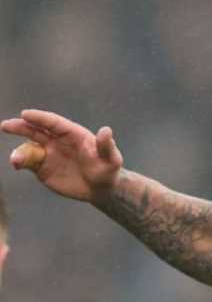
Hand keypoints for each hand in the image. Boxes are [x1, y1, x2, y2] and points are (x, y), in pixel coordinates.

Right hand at [1, 109, 123, 202]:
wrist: (101, 188)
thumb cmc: (108, 170)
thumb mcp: (111, 159)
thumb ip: (106, 146)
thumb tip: (106, 131)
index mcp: (73, 134)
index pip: (54, 123)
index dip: (40, 118)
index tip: (26, 114)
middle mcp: (58, 141)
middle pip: (36, 131)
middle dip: (21, 127)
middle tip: (6, 125)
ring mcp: (48, 154)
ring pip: (29, 148)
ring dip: (20, 151)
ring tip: (16, 160)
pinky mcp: (42, 168)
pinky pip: (28, 163)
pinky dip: (20, 162)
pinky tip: (17, 164)